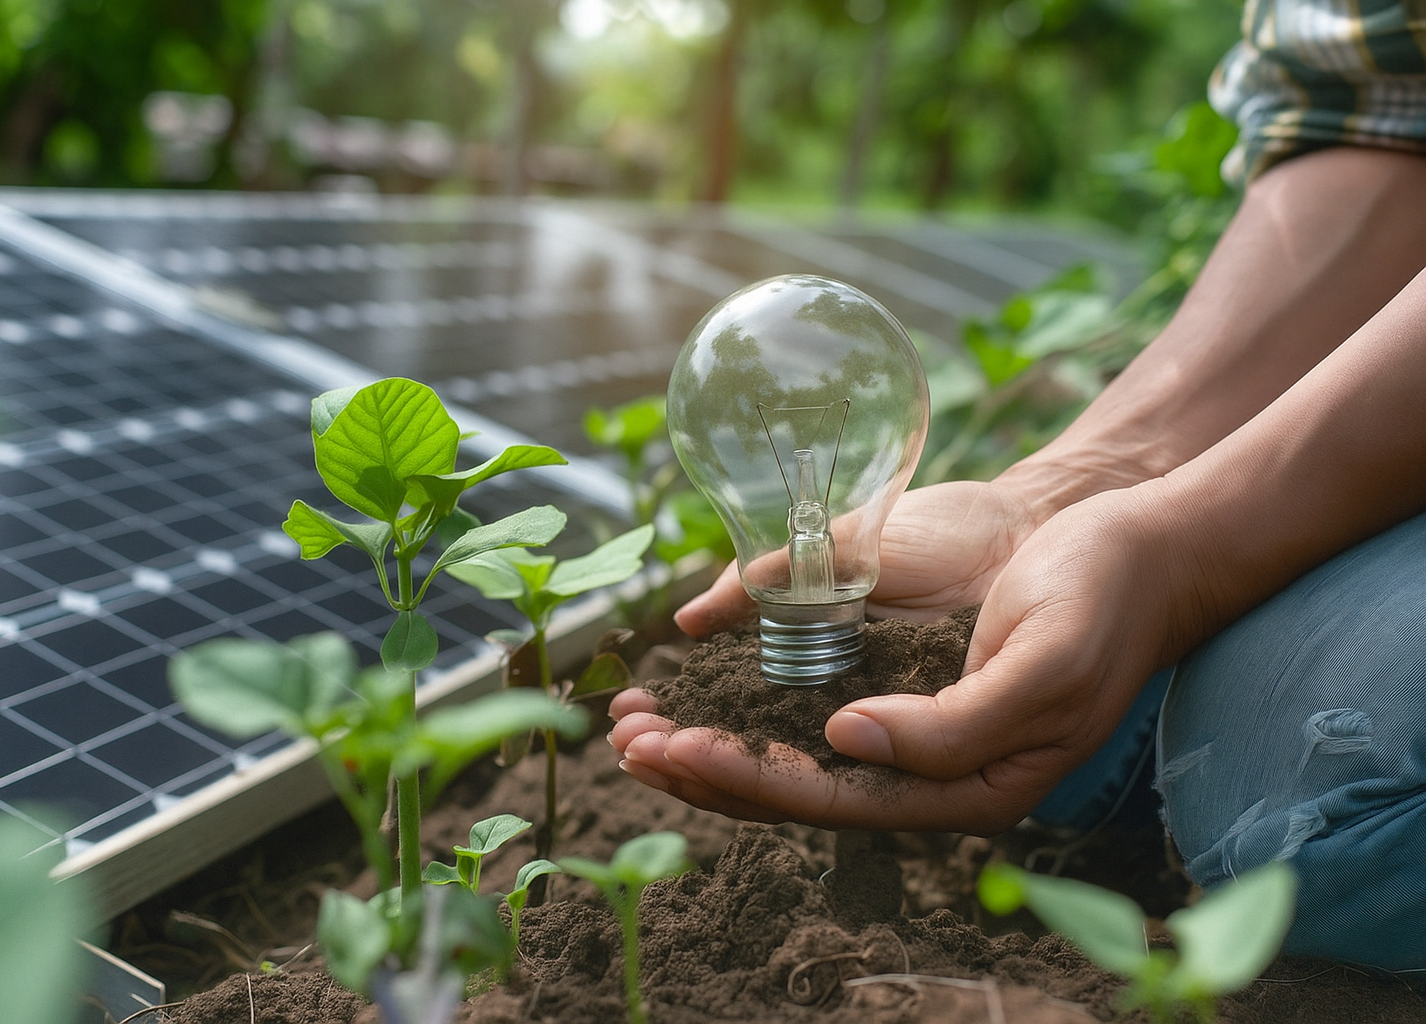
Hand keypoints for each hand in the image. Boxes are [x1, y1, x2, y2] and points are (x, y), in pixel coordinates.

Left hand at [614, 487, 1182, 833]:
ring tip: (634, 726)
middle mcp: (932, 770)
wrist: (1138, 545)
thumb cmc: (1100, 599)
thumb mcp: (1042, 665)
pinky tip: (698, 690)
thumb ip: (951, 726)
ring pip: (793, 756)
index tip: (675, 749)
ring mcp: (914, 729)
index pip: (835, 800)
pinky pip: (810, 710)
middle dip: (707, 772)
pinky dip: (747, 704)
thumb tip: (842, 742)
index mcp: (970, 786)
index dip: (748, 780)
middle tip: (624, 744)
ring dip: (714, 744)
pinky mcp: (904, 685)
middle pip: (798, 791)